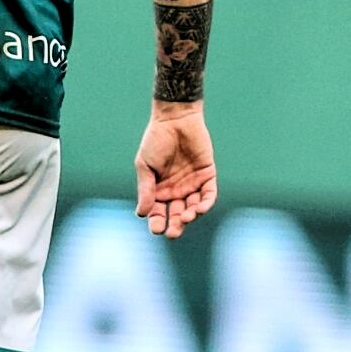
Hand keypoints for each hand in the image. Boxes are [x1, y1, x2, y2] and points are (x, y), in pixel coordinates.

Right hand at [134, 103, 216, 238]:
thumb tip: (141, 214)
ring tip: (186, 217)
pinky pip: (209, 194)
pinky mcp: (206, 175)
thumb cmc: (156, 140)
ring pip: (193, 207)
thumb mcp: (145, 165)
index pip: (158, 213)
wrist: (174, 119)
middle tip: (173, 232)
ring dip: (190, 216)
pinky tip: (200, 209)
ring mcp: (192, 184)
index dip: (157, 223)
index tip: (157, 228)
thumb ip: (145, 189)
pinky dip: (206, 203)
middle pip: (177, 215)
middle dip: (176, 225)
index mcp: (158, 190)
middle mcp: (176, 190)